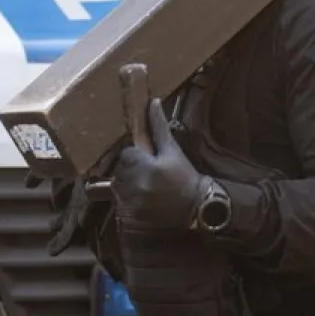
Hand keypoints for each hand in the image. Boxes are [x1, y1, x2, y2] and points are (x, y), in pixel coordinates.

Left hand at [112, 99, 205, 229]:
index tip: (147, 160)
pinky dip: (128, 197)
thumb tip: (153, 102)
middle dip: (130, 169)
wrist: (196, 205)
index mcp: (147, 166)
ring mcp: (135, 201)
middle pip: (120, 169)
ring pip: (118, 185)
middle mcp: (138, 184)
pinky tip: (144, 196)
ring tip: (145, 184)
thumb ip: (159, 126)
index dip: (135, 156)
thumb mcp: (172, 150)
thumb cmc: (185, 175)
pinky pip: (121, 201)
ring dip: (127, 183)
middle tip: (147, 172)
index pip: (126, 154)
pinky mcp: (134, 214)